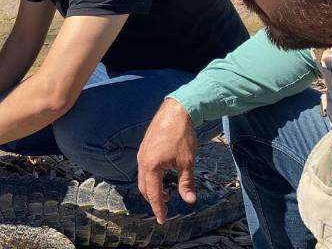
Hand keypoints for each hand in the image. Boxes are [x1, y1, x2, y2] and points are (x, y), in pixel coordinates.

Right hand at [137, 98, 198, 223]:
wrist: (176, 111)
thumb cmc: (182, 136)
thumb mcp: (187, 162)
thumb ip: (186, 182)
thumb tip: (189, 200)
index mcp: (151, 167)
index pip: (153, 194)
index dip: (158, 209)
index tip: (163, 220)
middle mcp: (142, 161)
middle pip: (144, 188)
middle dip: (153, 200)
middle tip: (164, 211)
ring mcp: (142, 153)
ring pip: (143, 178)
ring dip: (152, 189)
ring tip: (165, 196)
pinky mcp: (145, 147)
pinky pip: (144, 168)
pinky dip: (151, 178)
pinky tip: (162, 177)